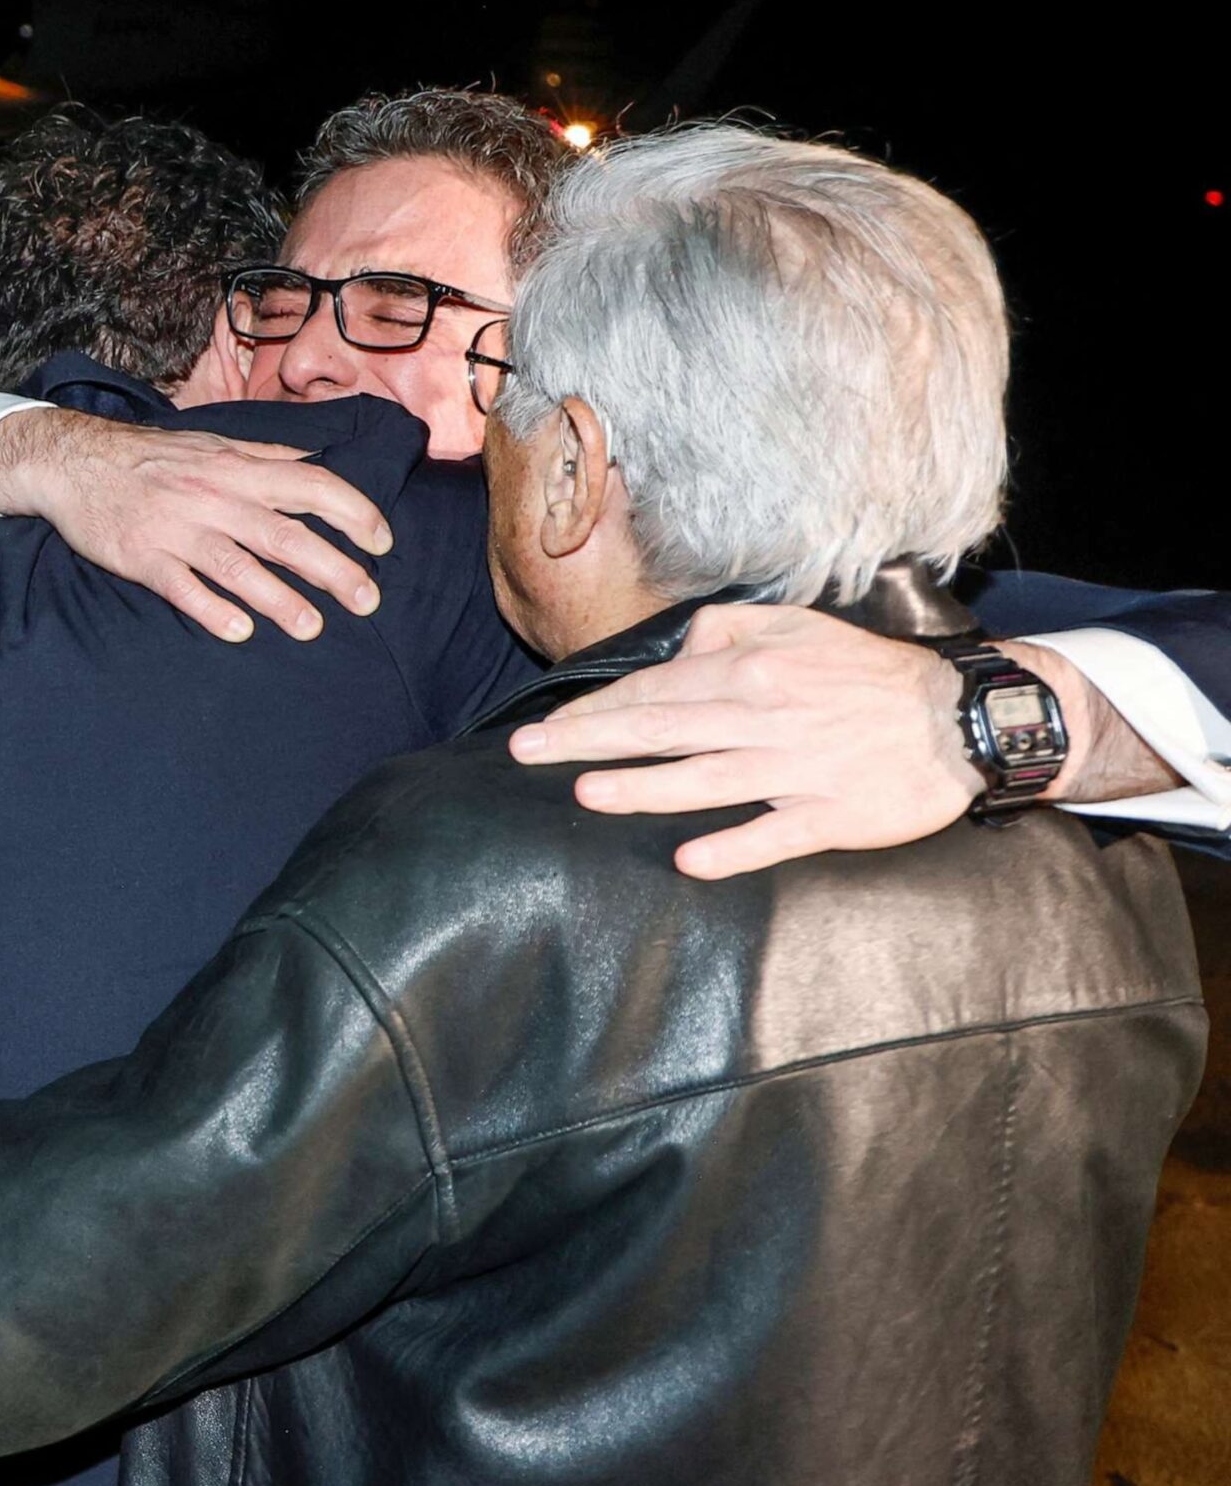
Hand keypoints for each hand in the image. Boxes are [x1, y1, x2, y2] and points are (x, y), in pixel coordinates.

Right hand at [0, 408, 392, 642]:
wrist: (75, 461)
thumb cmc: (152, 457)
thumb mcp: (213, 444)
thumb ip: (265, 457)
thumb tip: (316, 461)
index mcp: (237, 468)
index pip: (310, 484)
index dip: (352, 512)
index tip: (381, 543)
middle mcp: (214, 497)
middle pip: (284, 534)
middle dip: (332, 568)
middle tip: (368, 601)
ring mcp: (177, 529)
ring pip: (237, 566)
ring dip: (279, 598)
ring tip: (312, 628)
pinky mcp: (142, 557)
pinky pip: (182, 587)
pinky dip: (210, 608)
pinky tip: (239, 631)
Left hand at [507, 604, 982, 878]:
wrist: (959, 719)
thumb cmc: (867, 674)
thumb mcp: (798, 626)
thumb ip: (728, 630)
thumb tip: (676, 651)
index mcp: (752, 671)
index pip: (655, 690)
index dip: (596, 708)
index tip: (547, 725)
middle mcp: (766, 719)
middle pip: (660, 731)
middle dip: (587, 742)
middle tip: (527, 753)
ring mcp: (796, 771)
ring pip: (703, 781)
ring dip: (641, 788)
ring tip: (587, 793)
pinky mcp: (830, 817)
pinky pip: (772, 835)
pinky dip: (732, 847)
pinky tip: (691, 859)